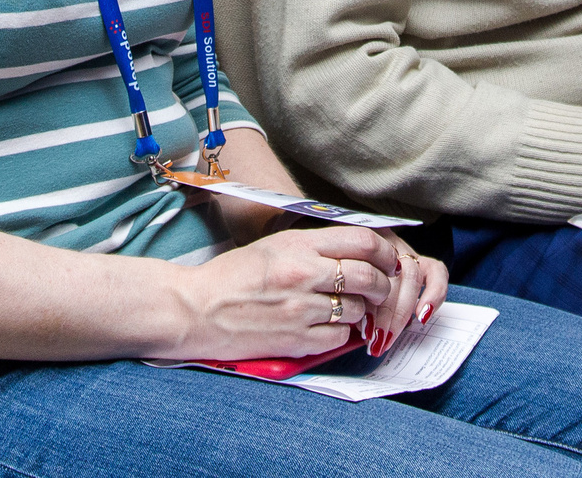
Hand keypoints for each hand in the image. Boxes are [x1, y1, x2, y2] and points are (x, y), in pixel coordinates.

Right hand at [159, 225, 439, 362]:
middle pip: (369, 277)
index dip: (384, 252)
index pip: (363, 241)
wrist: (195, 309)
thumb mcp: (274, 246)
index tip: (386, 260)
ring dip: (360, 311)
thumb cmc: (232, 276)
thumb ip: (314, 247)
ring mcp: (302, 309)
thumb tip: (356, 252)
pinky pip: (339, 337)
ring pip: (358, 309)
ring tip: (348, 308)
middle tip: (379, 289)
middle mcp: (304, 274)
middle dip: (382, 285)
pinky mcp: (297, 339)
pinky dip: (341, 333)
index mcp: (298, 245)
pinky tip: (328, 327)